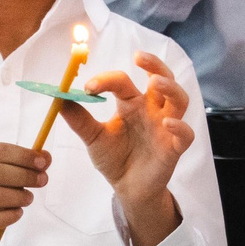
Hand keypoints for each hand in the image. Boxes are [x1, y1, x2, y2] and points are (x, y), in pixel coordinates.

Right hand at [0, 141, 49, 245]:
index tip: (43, 163)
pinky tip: (18, 213)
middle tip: (43, 181)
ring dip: (18, 196)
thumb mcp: (3, 177)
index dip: (23, 155)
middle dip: (25, 175)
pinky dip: (10, 216)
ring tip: (29, 198)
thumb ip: (24, 165)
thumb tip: (47, 157)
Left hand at [57, 52, 192, 245]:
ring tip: (156, 82)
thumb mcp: (93, 138)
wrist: (127, 189)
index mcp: (131, 104)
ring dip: (170, 88)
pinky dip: (180, 126)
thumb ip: (79, 119)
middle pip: (162, 78)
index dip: (106, 80)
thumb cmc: (114, 158)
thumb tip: (59, 98)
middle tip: (139, 57)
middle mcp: (151, 110)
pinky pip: (185, 134)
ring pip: (179, 99)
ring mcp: (165, 127)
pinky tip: (167, 123)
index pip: (123, 82)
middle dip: (154, 64)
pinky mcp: (174, 147)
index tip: (88, 87)